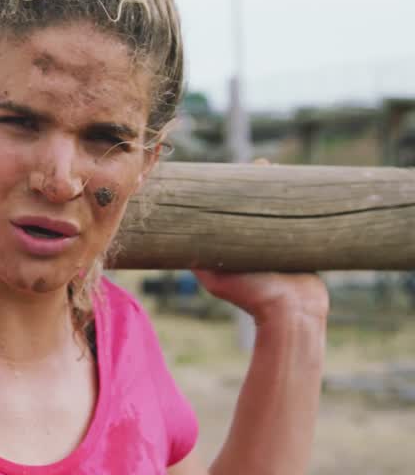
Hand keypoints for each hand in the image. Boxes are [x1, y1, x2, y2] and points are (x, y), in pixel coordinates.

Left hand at [192, 157, 329, 328]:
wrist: (291, 310)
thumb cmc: (251, 296)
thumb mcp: (215, 280)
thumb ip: (197, 263)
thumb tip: (171, 246)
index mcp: (238, 245)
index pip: (232, 210)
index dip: (232, 191)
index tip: (230, 172)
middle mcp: (259, 241)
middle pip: (257, 205)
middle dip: (259, 183)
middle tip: (261, 163)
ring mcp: (282, 242)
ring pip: (279, 208)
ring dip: (279, 187)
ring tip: (276, 167)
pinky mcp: (303, 245)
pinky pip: (302, 218)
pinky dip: (300, 200)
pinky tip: (300, 182)